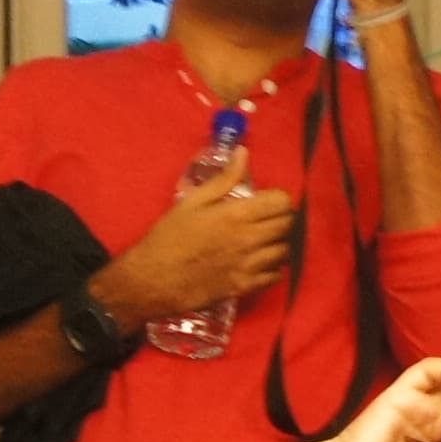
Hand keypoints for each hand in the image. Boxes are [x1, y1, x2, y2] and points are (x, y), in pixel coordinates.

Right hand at [92, 142, 298, 319]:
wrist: (153, 279)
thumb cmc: (170, 237)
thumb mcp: (192, 201)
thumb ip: (223, 179)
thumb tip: (243, 153)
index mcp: (237, 214)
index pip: (282, 202)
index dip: (277, 198)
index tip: (265, 200)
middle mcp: (249, 239)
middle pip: (287, 225)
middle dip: (279, 218)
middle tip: (264, 219)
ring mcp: (249, 266)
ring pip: (284, 251)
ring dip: (277, 243)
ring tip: (262, 240)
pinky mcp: (245, 287)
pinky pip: (275, 276)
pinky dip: (272, 268)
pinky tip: (258, 262)